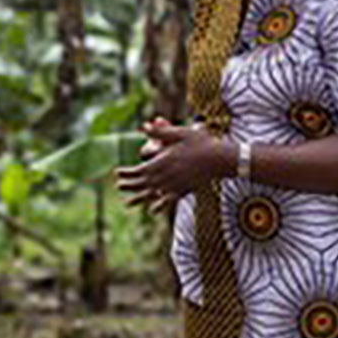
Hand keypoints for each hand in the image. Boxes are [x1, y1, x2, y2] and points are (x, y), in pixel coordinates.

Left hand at [116, 120, 235, 213]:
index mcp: (163, 163)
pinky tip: (153, 210)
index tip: (116, 173)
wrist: (220, 159)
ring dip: (139, 199)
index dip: (127, 173)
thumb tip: (142, 127)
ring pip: (152, 195)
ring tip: (127, 204)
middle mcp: (166, 177)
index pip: (139, 170)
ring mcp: (175, 186)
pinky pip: (168, 201)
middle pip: (143, 184)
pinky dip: (159, 206)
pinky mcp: (184, 190)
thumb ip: (160, 132)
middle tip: (118, 186)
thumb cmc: (200, 143)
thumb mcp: (179, 133)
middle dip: (129, 185)